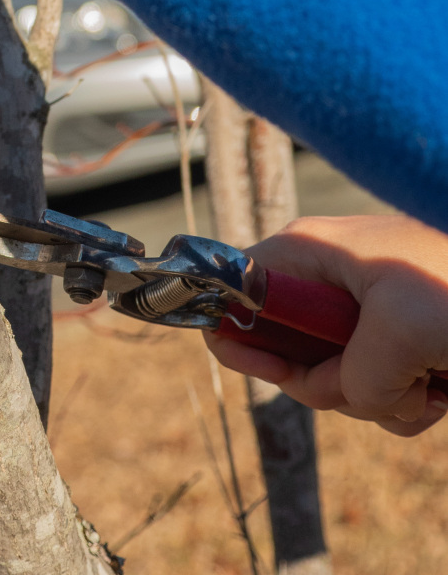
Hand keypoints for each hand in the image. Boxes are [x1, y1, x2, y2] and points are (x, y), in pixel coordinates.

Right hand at [205, 214, 447, 435]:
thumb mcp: (399, 333)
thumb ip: (353, 379)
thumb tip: (355, 399)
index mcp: (305, 252)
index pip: (231, 292)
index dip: (239, 337)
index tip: (279, 370)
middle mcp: (324, 282)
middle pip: (285, 355)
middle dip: (332, 385)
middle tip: (378, 379)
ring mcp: (361, 315)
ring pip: (335, 384)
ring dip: (380, 401)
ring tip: (428, 382)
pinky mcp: (395, 342)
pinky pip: (375, 393)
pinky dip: (407, 405)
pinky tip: (441, 391)